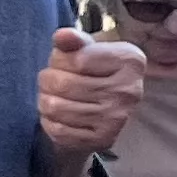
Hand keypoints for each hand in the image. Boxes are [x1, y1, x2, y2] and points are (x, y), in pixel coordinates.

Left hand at [38, 28, 144, 158]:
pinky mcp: (103, 140)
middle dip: (48, 80)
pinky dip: (50, 121)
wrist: (109, 108)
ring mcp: (117, 118)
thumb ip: (75, 40)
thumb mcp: (88, 49)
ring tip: (56, 97)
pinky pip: (57, 129)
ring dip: (46, 101)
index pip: (76, 59)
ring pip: (54, 107)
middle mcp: (129, 90)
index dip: (59, 59)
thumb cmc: (93, 72)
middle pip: (62, 83)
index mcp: (130, 61)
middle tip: (55, 81)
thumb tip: (63, 36)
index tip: (65, 61)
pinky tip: (61, 116)